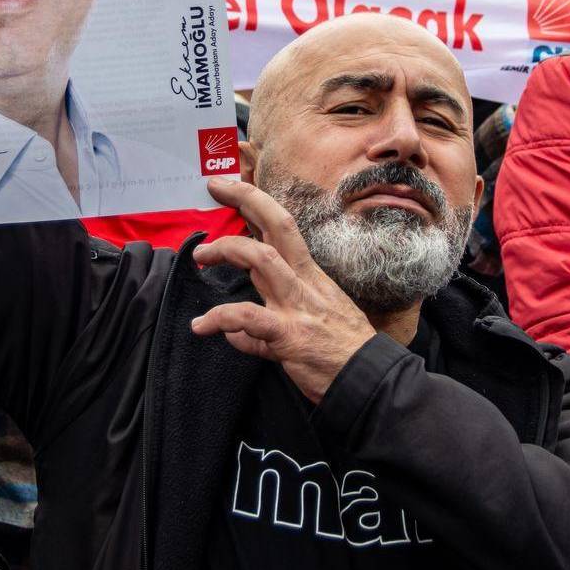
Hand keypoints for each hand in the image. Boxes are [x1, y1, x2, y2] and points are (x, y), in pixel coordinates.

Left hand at [189, 179, 377, 402]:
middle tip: (214, 190)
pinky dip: (220, 318)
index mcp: (311, 277)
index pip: (284, 229)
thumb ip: (267, 326)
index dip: (258, 203)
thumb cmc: (343, 355)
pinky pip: (248, 318)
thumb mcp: (310, 328)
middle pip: (277, 228)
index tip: (231, 188)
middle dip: (246, 201)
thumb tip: (237, 331)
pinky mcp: (288, 335)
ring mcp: (297, 307)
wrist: (369, 381)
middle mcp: (305, 284)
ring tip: (200, 257)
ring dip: (226, 250)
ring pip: (261, 260)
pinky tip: (201, 326)